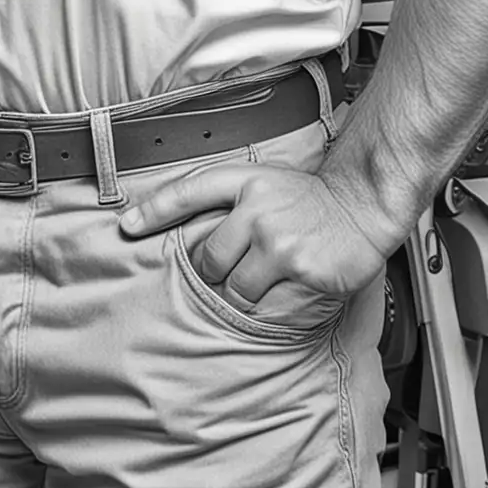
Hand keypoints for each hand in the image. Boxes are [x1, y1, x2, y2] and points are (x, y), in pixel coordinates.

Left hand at [118, 162, 389, 314]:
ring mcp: (278, 240)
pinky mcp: (300, 269)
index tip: (126, 225)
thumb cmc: (310, 198)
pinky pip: (267, 305)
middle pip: (209, 258)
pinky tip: (287, 289)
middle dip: (217, 273)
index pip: (187, 192)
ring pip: (234, 289)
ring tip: (265, 281)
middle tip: (240, 269)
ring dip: (243, 295)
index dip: (153, 210)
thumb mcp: (265, 182)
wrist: (362, 204)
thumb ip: (230, 201)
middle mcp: (256, 208)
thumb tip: (189, 230)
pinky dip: (271, 306)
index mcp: (244, 180)